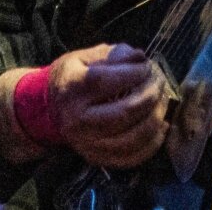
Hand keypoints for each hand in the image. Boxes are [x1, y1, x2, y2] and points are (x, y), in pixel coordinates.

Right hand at [48, 43, 170, 169]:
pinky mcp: (96, 158)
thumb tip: (140, 57)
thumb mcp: (85, 57)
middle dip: (151, 94)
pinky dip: (153, 142)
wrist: (50, 109)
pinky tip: (161, 125)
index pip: (109, 81)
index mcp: (73, 88)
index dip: (135, 72)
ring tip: (162, 101)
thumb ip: (113, 54)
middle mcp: (78, 120)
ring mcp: (87, 143)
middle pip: (125, 111)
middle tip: (160, 82)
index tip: (147, 66)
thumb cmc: (72, 78)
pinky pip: (131, 157)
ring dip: (156, 117)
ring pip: (133, 137)